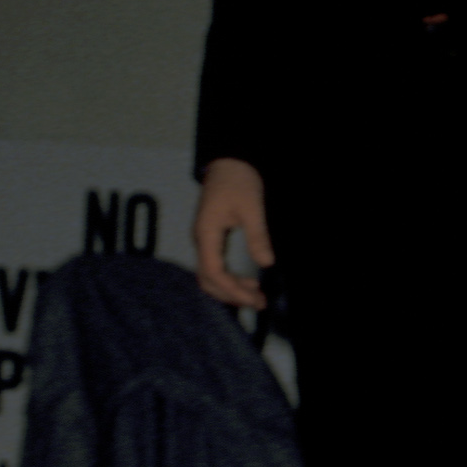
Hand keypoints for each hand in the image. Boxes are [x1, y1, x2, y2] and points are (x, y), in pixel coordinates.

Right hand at [192, 156, 274, 307]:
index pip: (214, 272)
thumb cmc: (238, 182)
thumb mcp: (252, 208)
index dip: (232, 290)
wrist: (229, 163)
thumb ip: (258, 236)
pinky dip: (229, 280)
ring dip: (230, 290)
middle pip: (207, 280)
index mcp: (206, 234)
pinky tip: (248, 283)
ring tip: (256, 296)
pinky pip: (215, 267)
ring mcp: (204, 240)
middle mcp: (201, 240)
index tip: (253, 299)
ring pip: (209, 276)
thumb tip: (266, 263)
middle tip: (259, 303)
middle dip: (231, 295)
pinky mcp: (211, 239)